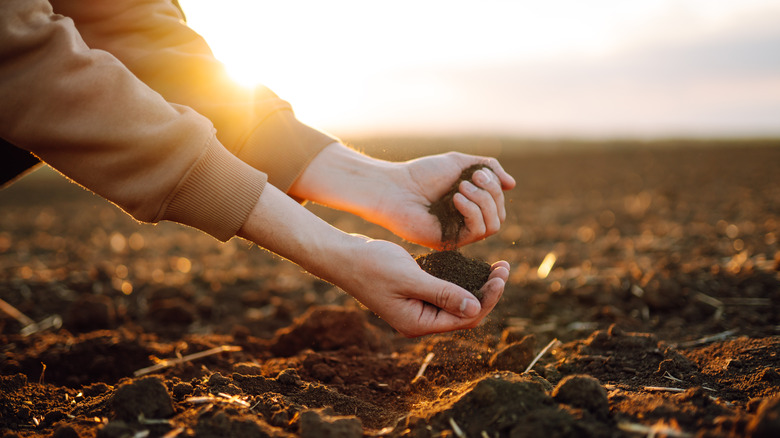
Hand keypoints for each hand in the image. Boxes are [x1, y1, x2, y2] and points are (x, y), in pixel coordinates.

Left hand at [289, 144, 515, 249]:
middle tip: (471, 179)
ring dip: (483, 202)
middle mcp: (466, 222)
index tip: (477, 172)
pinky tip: (456, 199)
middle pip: (499, 215)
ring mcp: (459, 234)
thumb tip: (512, 185)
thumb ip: (488, 168)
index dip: (495, 187)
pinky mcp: (450, 242)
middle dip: (491, 194)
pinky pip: (477, 232)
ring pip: (493, 225)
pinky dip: (472, 212)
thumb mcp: (460, 163)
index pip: (498, 204)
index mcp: (470, 205)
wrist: (395, 187)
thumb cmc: (422, 174)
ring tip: (461, 188)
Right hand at [334, 238, 509, 336]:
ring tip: (497, 267)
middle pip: (465, 313)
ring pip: (458, 302)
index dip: (488, 299)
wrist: (343, 257)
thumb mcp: (410, 278)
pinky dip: (462, 281)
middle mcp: (420, 321)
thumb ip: (442, 293)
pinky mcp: (415, 294)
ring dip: (478, 286)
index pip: (465, 318)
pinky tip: (474, 267)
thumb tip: (476, 308)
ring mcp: (418, 308)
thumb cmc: (372, 266)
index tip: (501, 276)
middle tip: (504, 267)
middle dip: (488, 292)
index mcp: (419, 324)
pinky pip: (446, 292)